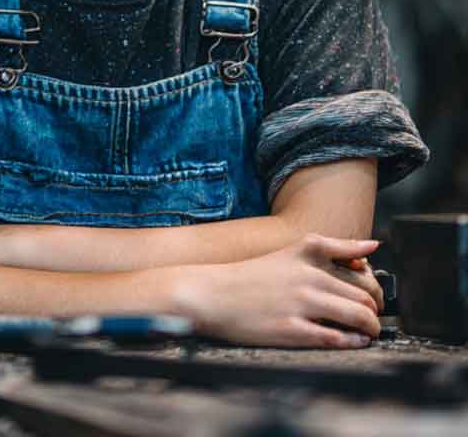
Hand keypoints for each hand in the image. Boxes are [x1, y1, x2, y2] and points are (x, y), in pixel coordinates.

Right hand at [182, 234, 381, 347]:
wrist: (212, 294)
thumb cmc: (251, 276)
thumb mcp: (288, 252)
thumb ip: (331, 248)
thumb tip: (373, 246)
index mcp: (306, 254)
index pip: (363, 270)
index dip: (375, 287)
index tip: (372, 297)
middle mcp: (307, 276)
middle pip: (366, 296)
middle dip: (376, 311)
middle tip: (371, 319)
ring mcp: (300, 303)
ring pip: (359, 316)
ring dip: (371, 328)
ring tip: (368, 333)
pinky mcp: (291, 329)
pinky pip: (337, 338)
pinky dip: (354, 342)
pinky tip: (355, 342)